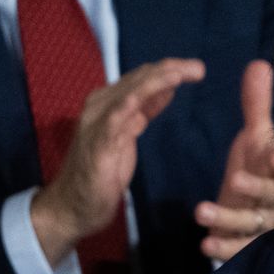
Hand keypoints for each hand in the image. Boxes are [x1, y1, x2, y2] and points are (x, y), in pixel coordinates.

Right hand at [30, 58, 206, 264]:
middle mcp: (101, 106)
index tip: (196, 68)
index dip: (169, 70)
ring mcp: (97, 123)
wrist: (73, 205)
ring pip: (130, 92)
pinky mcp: (98, 143)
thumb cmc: (101, 171)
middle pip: (139, 80)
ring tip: (181, 73)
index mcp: (109, 103)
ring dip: (156, 80)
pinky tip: (150, 94)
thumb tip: (167, 89)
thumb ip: (144, 111)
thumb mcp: (129, 135)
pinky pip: (115, 118)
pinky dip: (132, 102)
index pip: (142, 78)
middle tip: (199, 67)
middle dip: (170, 70)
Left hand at [195, 59, 273, 261]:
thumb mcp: (255, 139)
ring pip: (251, 223)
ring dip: (227, 218)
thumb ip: (256, 105)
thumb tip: (259, 64)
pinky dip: (224, 247)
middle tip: (235, 179)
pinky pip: (240, 248)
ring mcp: (264, 224)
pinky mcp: (249, 244)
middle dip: (255, 188)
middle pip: (272, 195)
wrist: (253, 211)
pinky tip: (205, 243)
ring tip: (200, 211)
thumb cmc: (257, 171)